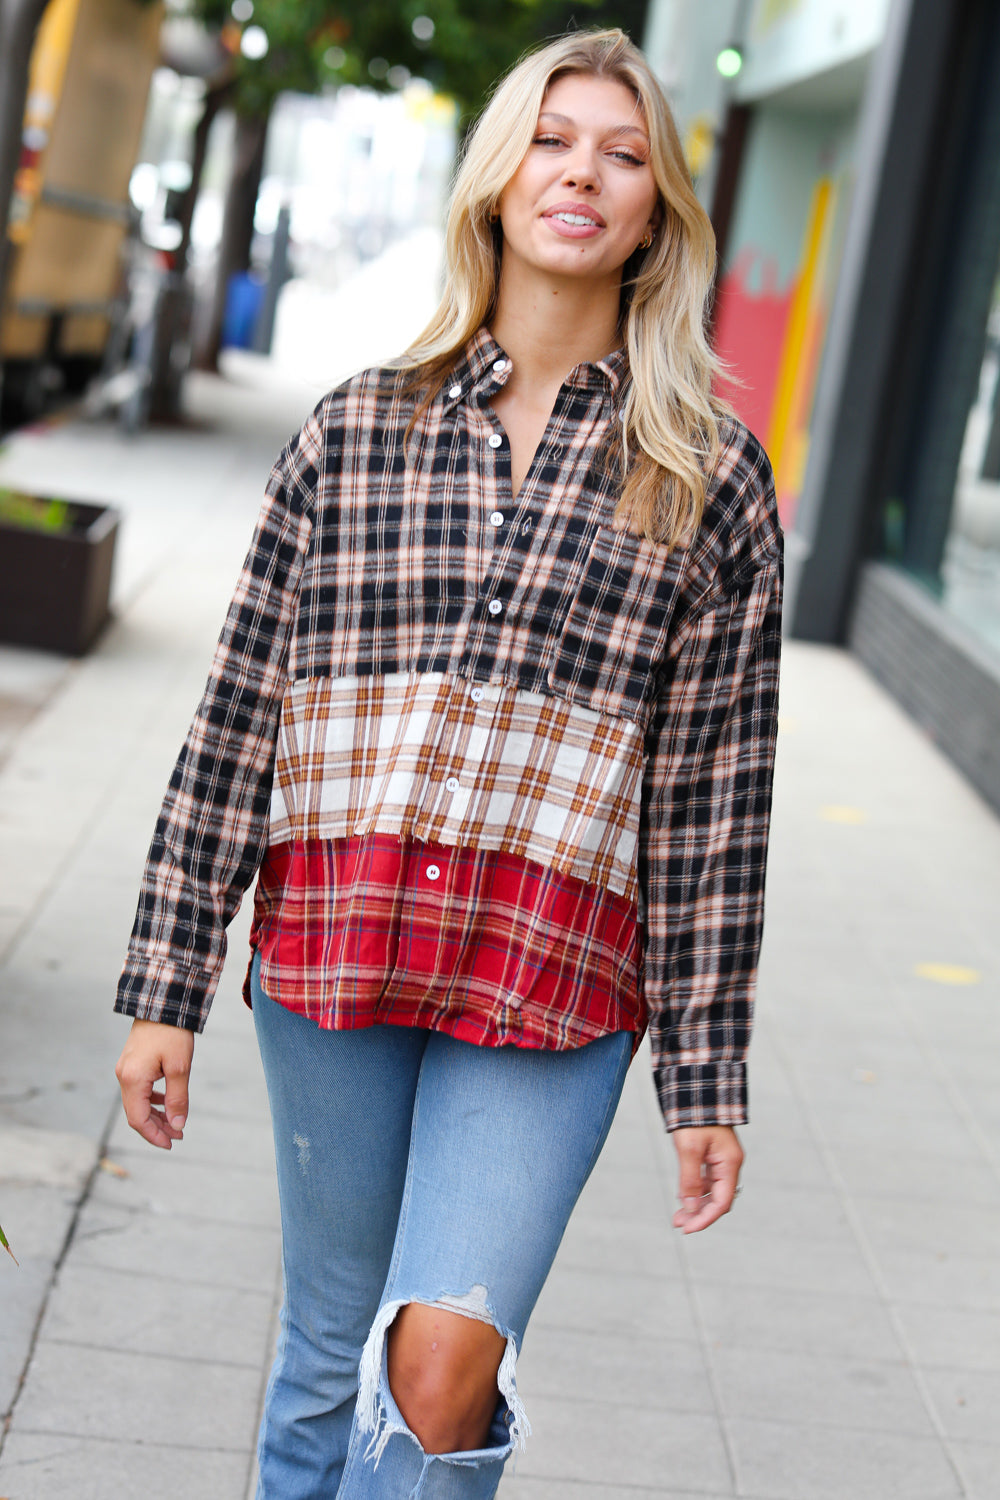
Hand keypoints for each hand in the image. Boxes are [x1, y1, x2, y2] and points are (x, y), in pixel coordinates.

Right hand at [115, 1019, 194, 1149]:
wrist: (162, 1003)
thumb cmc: (172, 1033)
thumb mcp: (180, 1067)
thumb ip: (177, 1099)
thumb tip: (177, 1126)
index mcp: (132, 1080)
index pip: (138, 1119)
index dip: (154, 1135)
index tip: (172, 1144)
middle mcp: (124, 1077)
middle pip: (136, 1114)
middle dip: (157, 1128)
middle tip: (178, 1136)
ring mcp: (125, 1070)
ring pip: (138, 1103)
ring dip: (156, 1116)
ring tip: (176, 1124)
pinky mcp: (132, 1064)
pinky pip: (139, 1090)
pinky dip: (153, 1101)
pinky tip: (167, 1102)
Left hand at [671, 1125, 742, 1233]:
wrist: (695, 1090)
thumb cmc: (694, 1117)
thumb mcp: (689, 1149)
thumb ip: (690, 1180)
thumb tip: (689, 1208)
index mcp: (730, 1163)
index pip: (722, 1202)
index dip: (705, 1218)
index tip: (687, 1228)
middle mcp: (730, 1164)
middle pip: (718, 1199)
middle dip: (699, 1214)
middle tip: (677, 1224)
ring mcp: (722, 1160)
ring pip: (712, 1191)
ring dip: (696, 1205)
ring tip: (677, 1216)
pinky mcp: (713, 1155)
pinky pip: (707, 1181)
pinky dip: (696, 1191)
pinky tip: (683, 1197)